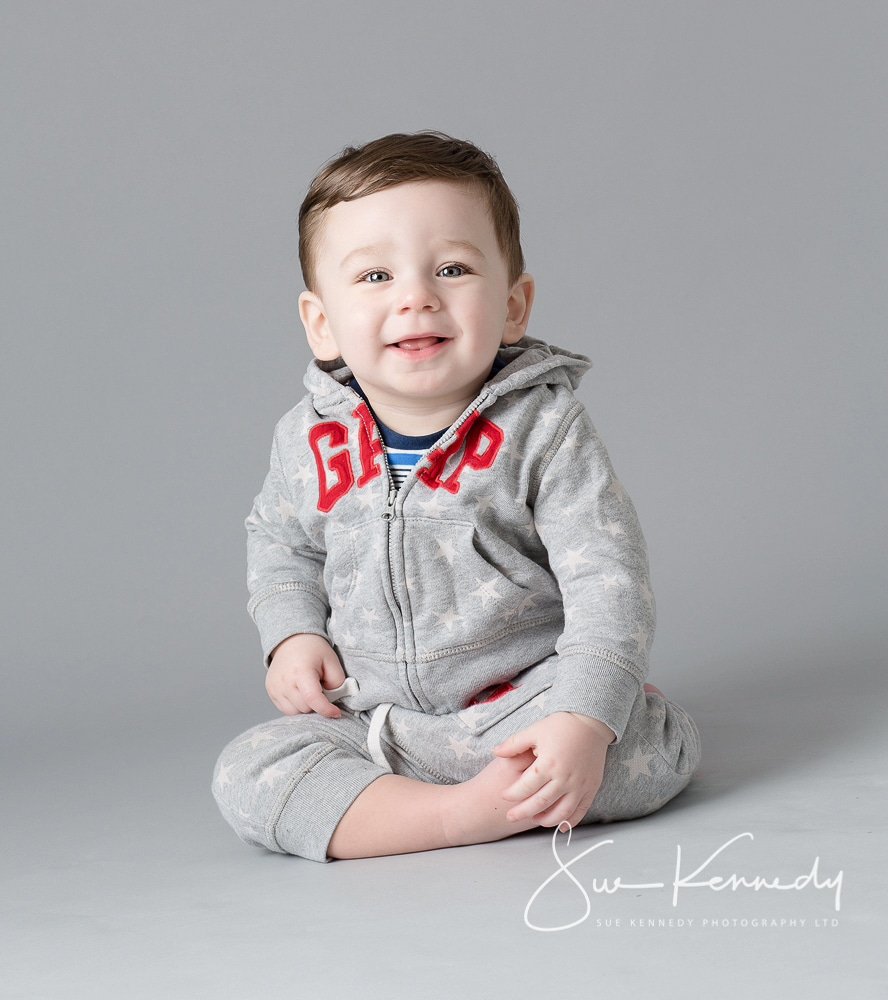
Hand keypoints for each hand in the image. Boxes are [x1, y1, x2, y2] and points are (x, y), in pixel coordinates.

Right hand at [265, 633, 345, 718]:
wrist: (292, 640)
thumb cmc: (314, 650)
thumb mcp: (332, 661)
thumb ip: (337, 683)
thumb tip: (333, 701)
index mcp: (301, 671)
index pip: (313, 698)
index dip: (326, 709)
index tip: (337, 713)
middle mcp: (284, 681)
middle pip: (305, 708)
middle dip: (317, 703)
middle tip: (321, 688)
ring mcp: (275, 688)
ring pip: (295, 712)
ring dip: (306, 706)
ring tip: (310, 690)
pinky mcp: (271, 692)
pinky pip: (286, 709)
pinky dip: (296, 705)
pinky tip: (300, 691)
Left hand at [491, 712, 614, 828]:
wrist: (590, 722)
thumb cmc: (561, 725)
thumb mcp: (534, 731)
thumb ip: (513, 744)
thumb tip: (494, 752)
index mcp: (548, 764)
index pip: (525, 787)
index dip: (512, 794)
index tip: (504, 796)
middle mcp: (564, 778)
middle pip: (540, 803)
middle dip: (523, 812)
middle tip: (510, 817)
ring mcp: (579, 785)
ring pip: (561, 813)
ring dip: (546, 820)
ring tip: (534, 820)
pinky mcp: (591, 787)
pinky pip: (581, 810)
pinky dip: (571, 821)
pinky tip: (561, 826)